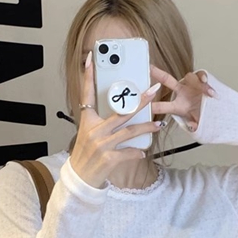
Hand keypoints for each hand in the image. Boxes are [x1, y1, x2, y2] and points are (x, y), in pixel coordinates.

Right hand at [69, 51, 162, 188]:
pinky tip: (143, 151)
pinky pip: (129, 152)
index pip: (87, 95)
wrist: (79, 178)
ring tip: (157, 124)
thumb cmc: (85, 155)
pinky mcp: (108, 159)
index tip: (91, 59)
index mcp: (87, 121)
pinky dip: (138, 152)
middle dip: (139, 101)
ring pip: (129, 132)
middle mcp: (94, 131)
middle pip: (120, 112)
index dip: (88, 77)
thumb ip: (101, 121)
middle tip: (153, 91)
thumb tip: (121, 111)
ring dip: (146, 127)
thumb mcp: (88, 134)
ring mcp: (102, 145)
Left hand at [150, 66, 215, 132]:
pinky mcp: (201, 80)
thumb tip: (193, 127)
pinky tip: (209, 87)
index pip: (161, 106)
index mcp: (176, 106)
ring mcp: (191, 85)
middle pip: (167, 80)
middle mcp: (181, 92)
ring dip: (196, 82)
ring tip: (206, 91)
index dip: (150, 105)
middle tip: (150, 68)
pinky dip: (205, 80)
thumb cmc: (201, 115)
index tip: (140, 102)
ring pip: (188, 76)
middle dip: (158, 73)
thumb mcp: (196, 124)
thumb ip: (195, 124)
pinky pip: (201, 76)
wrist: (213, 110)